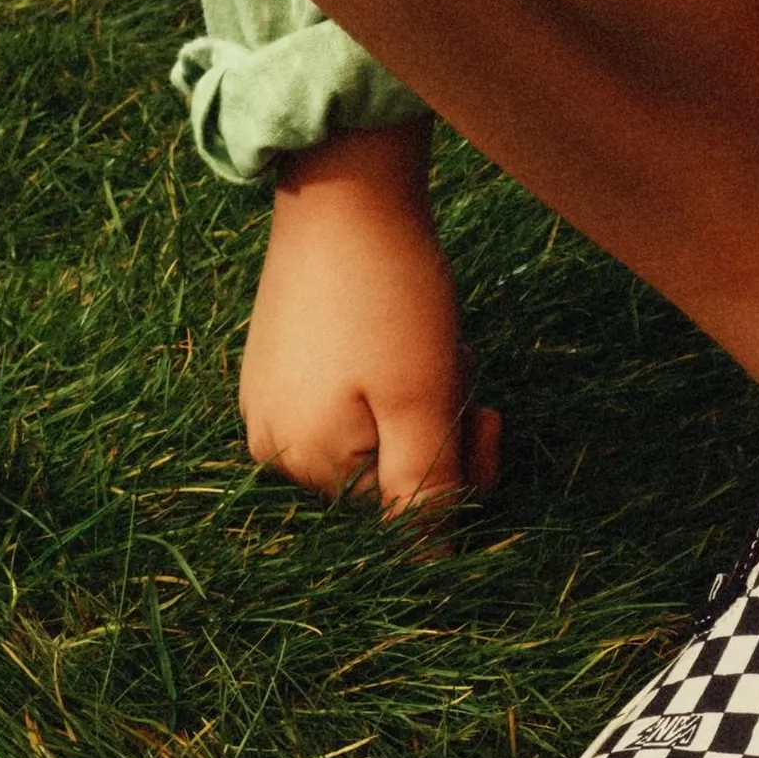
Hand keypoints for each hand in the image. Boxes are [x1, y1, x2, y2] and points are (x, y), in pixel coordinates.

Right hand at [241, 133, 500, 515]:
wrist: (346, 189)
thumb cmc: (391, 295)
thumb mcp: (425, 401)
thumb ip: (426, 492)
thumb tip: (431, 568)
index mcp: (306, 463)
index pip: (405, 518)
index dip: (461, 475)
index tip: (489, 414)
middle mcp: (272, 446)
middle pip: (388, 480)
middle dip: (442, 434)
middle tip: (464, 369)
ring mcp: (269, 403)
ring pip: (376, 438)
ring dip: (422, 403)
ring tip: (433, 343)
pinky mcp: (278, 365)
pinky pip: (351, 403)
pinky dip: (391, 380)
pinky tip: (402, 334)